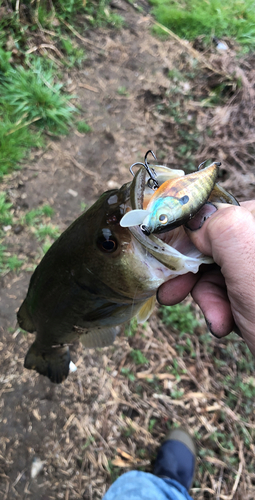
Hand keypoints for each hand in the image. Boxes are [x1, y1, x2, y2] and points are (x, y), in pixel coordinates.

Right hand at [157, 201, 254, 356]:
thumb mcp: (250, 265)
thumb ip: (221, 228)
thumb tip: (195, 223)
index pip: (221, 212)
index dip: (189, 236)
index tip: (166, 259)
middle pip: (218, 243)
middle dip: (198, 273)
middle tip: (172, 293)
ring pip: (222, 269)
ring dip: (210, 296)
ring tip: (218, 321)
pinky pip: (232, 287)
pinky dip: (222, 306)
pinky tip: (226, 324)